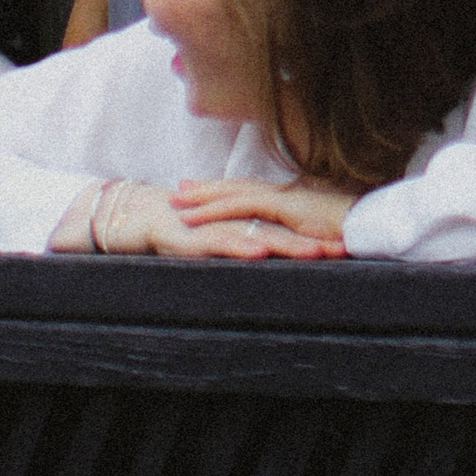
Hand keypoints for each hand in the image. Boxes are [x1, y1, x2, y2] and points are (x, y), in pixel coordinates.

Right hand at [75, 179, 344, 259]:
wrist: (130, 217)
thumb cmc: (175, 233)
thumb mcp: (214, 244)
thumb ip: (238, 248)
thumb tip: (266, 258)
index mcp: (239, 222)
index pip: (284, 229)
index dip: (313, 236)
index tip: (345, 246)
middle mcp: (231, 220)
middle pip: (280, 230)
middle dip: (312, 240)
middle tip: (344, 250)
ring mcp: (213, 226)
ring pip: (256, 235)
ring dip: (288, 244)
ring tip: (316, 253)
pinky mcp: (192, 237)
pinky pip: (220, 242)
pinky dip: (241, 246)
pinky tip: (260, 251)